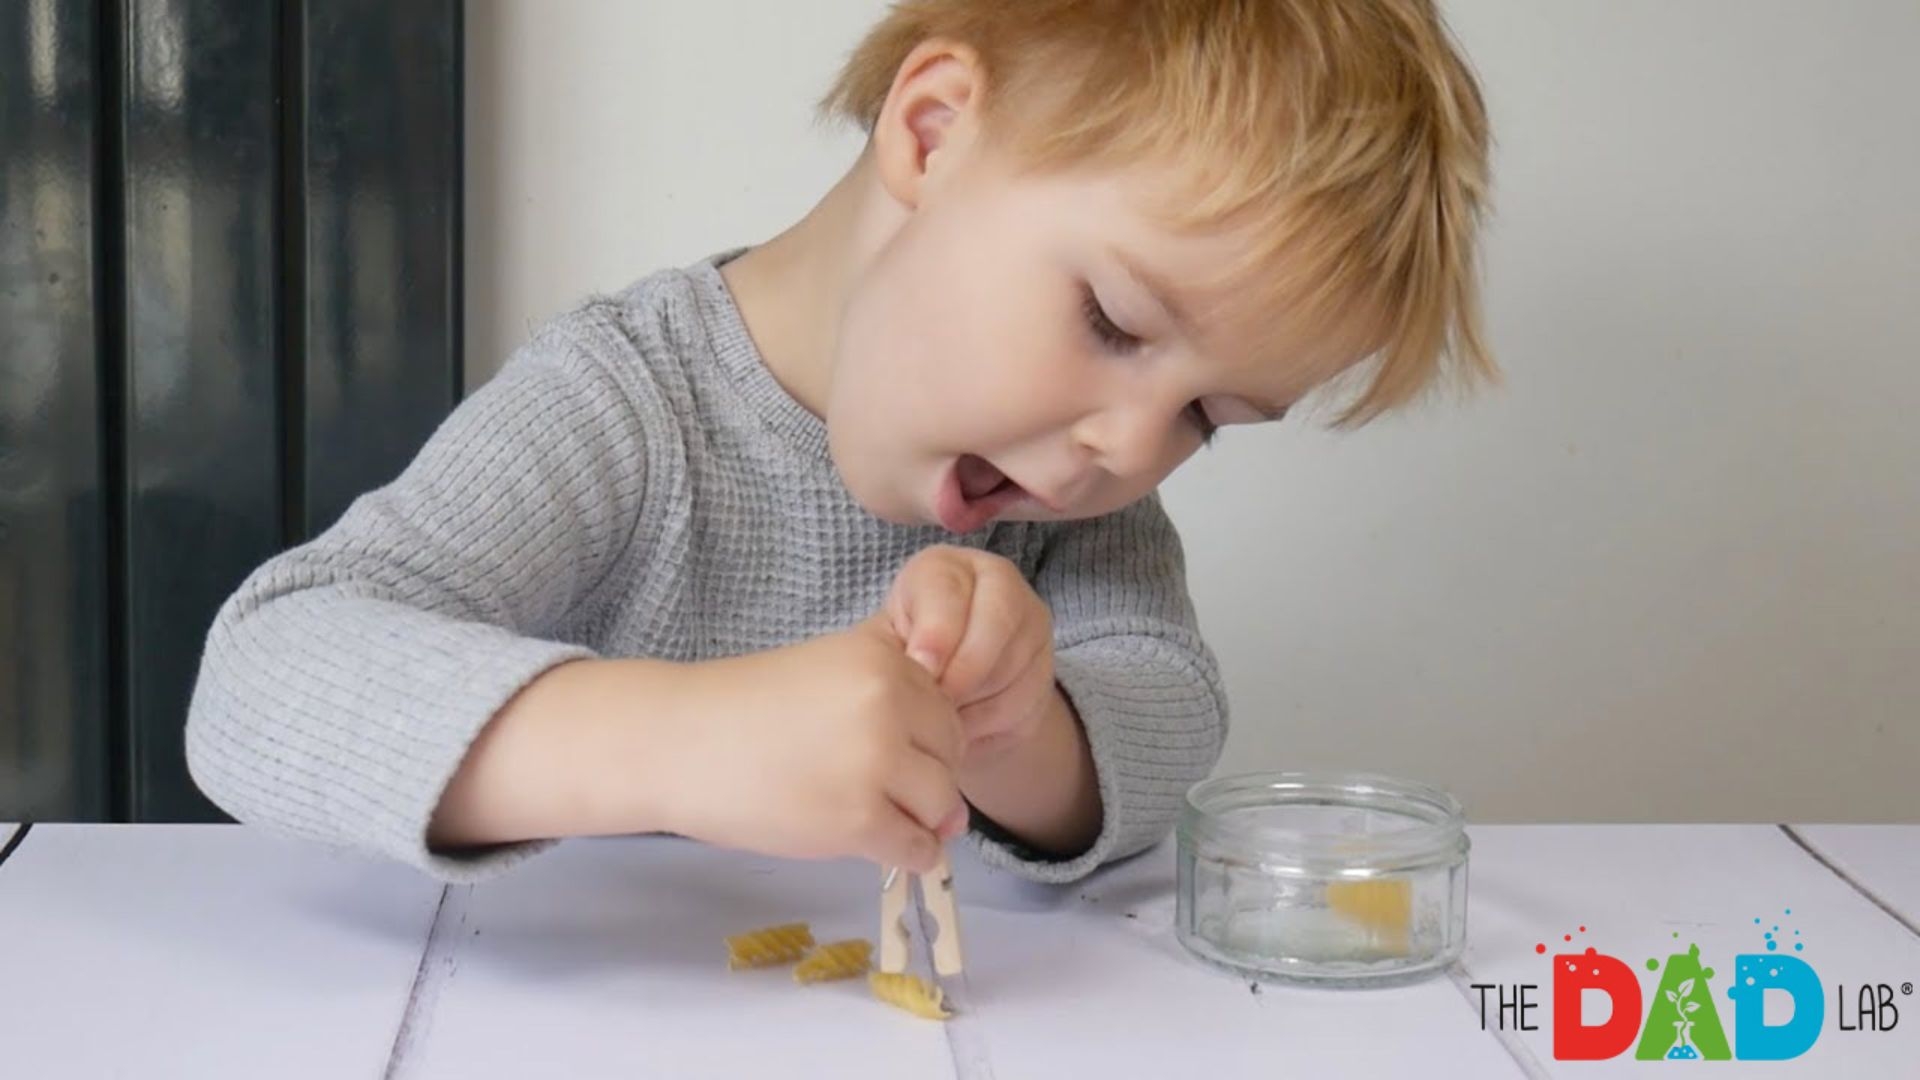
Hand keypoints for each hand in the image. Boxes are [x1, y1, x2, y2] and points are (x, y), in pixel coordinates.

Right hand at [660, 615, 968, 873]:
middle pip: (952, 756)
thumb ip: (890, 707)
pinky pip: (916, 847)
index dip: (922, 739)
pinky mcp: (858, 818)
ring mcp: (875, 763)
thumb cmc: (744, 712)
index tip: (882, 751)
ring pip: (941, 804)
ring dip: (920, 820)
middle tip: (878, 789)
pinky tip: (878, 845)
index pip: (945, 710)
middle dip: (927, 780)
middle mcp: (889, 704)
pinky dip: (909, 855)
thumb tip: (954, 792)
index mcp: (883, 659)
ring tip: (875, 817)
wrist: (676, 742)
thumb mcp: (825, 675)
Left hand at [884, 545, 1057, 763]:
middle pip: (997, 622)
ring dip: (975, 701)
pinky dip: (991, 724)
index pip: (951, 590)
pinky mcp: (1043, 672)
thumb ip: (893, 651)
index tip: (921, 669)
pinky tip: (963, 729)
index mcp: (945, 568)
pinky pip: (1025, 703)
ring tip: (943, 717)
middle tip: (938, 701)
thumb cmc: (902, 657)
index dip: (938, 633)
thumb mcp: (882, 645)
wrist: (935, 684)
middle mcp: (997, 585)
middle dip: (964, 670)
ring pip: (1014, 667)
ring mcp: (1029, 626)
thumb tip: (922, 672)